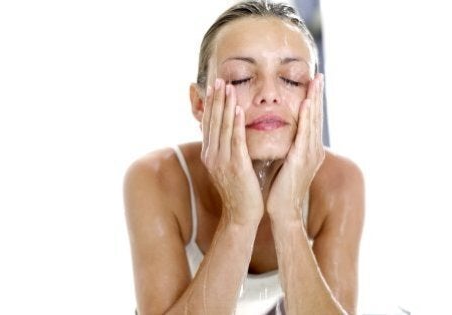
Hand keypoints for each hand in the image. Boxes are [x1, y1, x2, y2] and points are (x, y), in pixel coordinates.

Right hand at [201, 78, 263, 224]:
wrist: (243, 215)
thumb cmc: (241, 190)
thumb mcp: (230, 166)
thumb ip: (229, 149)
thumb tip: (232, 132)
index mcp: (210, 155)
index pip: (209, 124)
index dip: (211, 105)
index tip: (213, 87)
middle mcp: (213, 156)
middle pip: (213, 122)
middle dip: (216, 99)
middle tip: (218, 80)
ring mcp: (222, 161)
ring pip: (222, 128)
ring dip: (225, 106)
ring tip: (228, 87)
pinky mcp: (236, 167)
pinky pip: (235, 141)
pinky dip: (236, 124)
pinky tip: (238, 109)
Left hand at [266, 74, 325, 220]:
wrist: (283, 211)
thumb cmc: (280, 189)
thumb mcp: (283, 162)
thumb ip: (285, 147)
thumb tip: (278, 134)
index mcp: (309, 150)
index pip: (311, 121)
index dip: (313, 101)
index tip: (312, 84)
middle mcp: (314, 150)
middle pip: (316, 117)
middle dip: (318, 95)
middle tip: (319, 75)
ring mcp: (310, 155)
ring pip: (313, 121)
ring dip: (315, 100)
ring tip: (316, 82)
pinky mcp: (302, 160)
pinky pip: (305, 134)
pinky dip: (307, 118)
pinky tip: (307, 104)